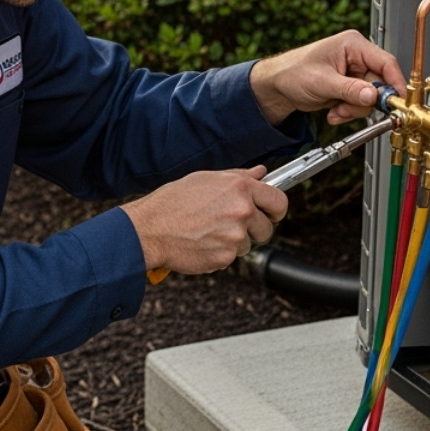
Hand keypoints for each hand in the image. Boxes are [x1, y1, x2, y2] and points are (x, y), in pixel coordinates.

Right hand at [122, 166, 287, 275]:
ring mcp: (235, 236)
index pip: (279, 201)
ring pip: (247, 244)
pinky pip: (231, 257)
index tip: (270, 213)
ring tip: (207, 231)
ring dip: (233, 241)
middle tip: (229, 224)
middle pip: (266, 228)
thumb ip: (238, 176)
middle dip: (253, 228)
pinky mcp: (226, 258)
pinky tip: (202, 242)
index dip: (276, 209)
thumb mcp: (205, 179)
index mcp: (239, 188)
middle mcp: (241, 211)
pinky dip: (219, 253)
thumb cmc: (173, 202)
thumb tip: (261, 173)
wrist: (150, 229)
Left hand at [250, 30, 405, 125]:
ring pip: (370, 98)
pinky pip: (360, 104)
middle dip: (364, 102)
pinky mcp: (350, 88)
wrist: (277, 86)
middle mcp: (357, 58)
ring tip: (336, 110)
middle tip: (347, 108)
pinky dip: (348, 112)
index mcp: (353, 45)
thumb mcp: (322, 82)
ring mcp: (354, 73)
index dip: (395, 83)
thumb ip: (349, 89)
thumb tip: (373, 96)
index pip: (385, 62)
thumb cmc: (292, 72)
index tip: (398, 102)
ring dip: (354, 109)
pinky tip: (334, 112)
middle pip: (380, 84)